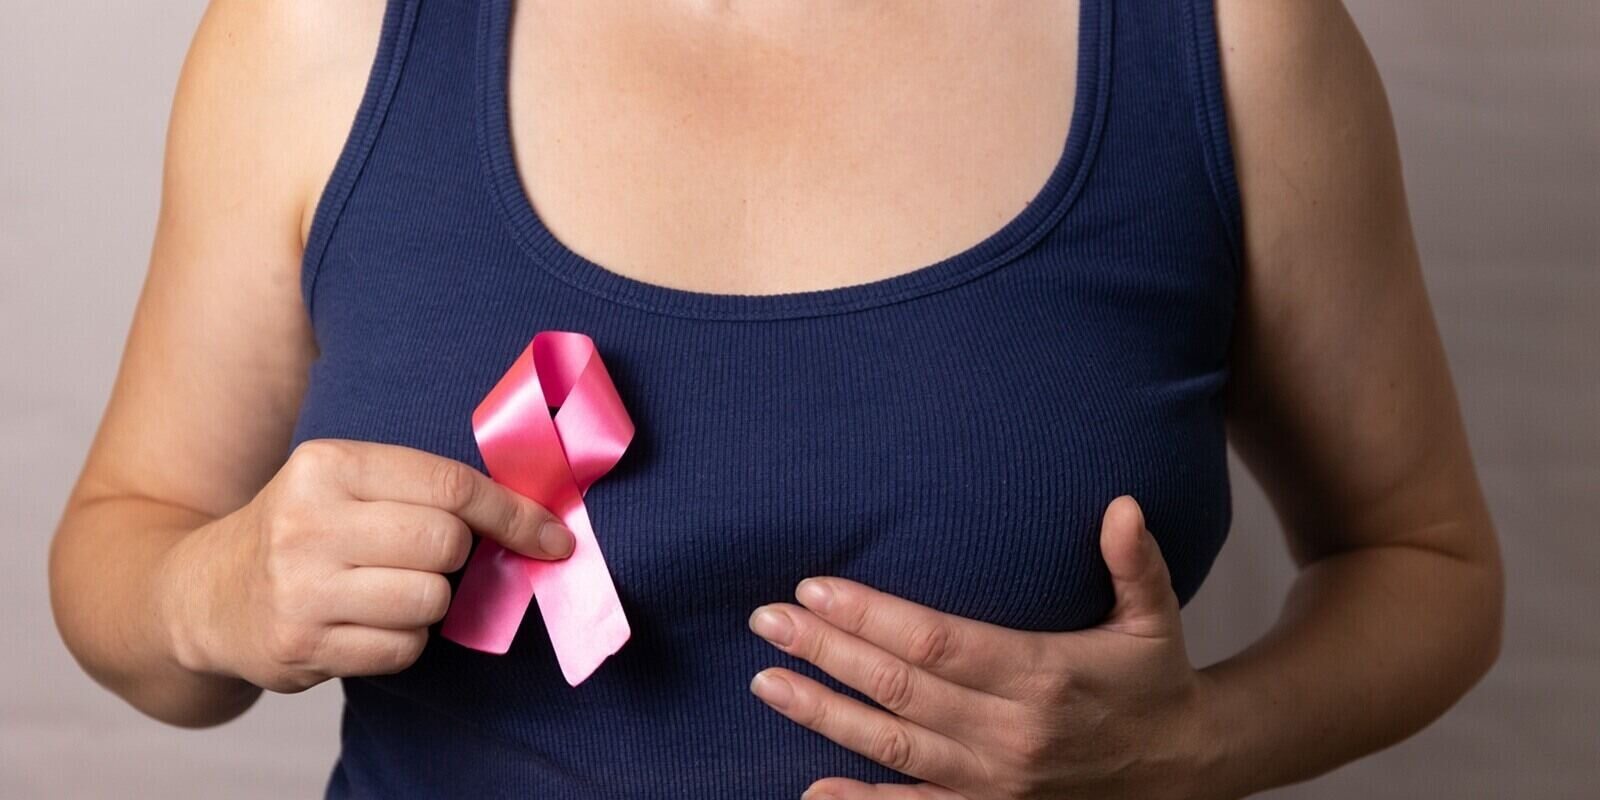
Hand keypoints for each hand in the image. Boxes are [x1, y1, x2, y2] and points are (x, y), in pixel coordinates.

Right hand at [158, 439, 575, 692]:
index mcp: (327, 465)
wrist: (202, 593)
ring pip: (432, 600)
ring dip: (431, 602)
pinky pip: (404, 648)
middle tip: (425, 558)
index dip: (513, 513)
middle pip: (447, 544)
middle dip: (457, 557)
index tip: (553, 536)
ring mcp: (300, 588)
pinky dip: (403, 641)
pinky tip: (365, 623)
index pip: (449, 485)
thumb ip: (424, 487)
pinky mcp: (301, 646)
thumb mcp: (345, 482)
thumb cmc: (301, 530)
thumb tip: (538, 519)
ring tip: (387, 590)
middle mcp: (307, 523)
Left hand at [747, 496, 1217, 799]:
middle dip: (827, 653)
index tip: (817, 587)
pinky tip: (811, 791)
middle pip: (900, 689)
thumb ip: (1137, 563)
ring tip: (766, 683)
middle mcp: (1011, 732)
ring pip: (894, 746)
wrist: (1183, 768)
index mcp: (1042, 674)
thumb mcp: (1156, 618)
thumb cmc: (1155, 681)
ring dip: (824, 715)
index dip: (872, 616)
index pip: (938, 641)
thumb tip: (1123, 505)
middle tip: (768, 621)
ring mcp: (995, 780)